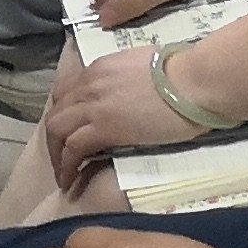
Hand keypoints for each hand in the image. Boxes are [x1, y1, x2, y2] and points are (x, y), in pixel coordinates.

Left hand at [43, 44, 208, 189]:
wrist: (192, 81)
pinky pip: (74, 148)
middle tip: (62, 157)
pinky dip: (67, 165)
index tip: (70, 130)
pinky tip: (70, 180)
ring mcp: (94, 106)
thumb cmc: (181, 72)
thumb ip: (127, 79)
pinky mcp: (105, 128)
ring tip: (63, 175)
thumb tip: (129, 92)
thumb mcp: (142, 67)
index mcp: (100, 68)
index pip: (67, 91)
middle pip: (56, 111)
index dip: (65, 113)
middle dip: (54, 137)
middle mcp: (90, 84)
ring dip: (55, 154)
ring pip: (57, 129)